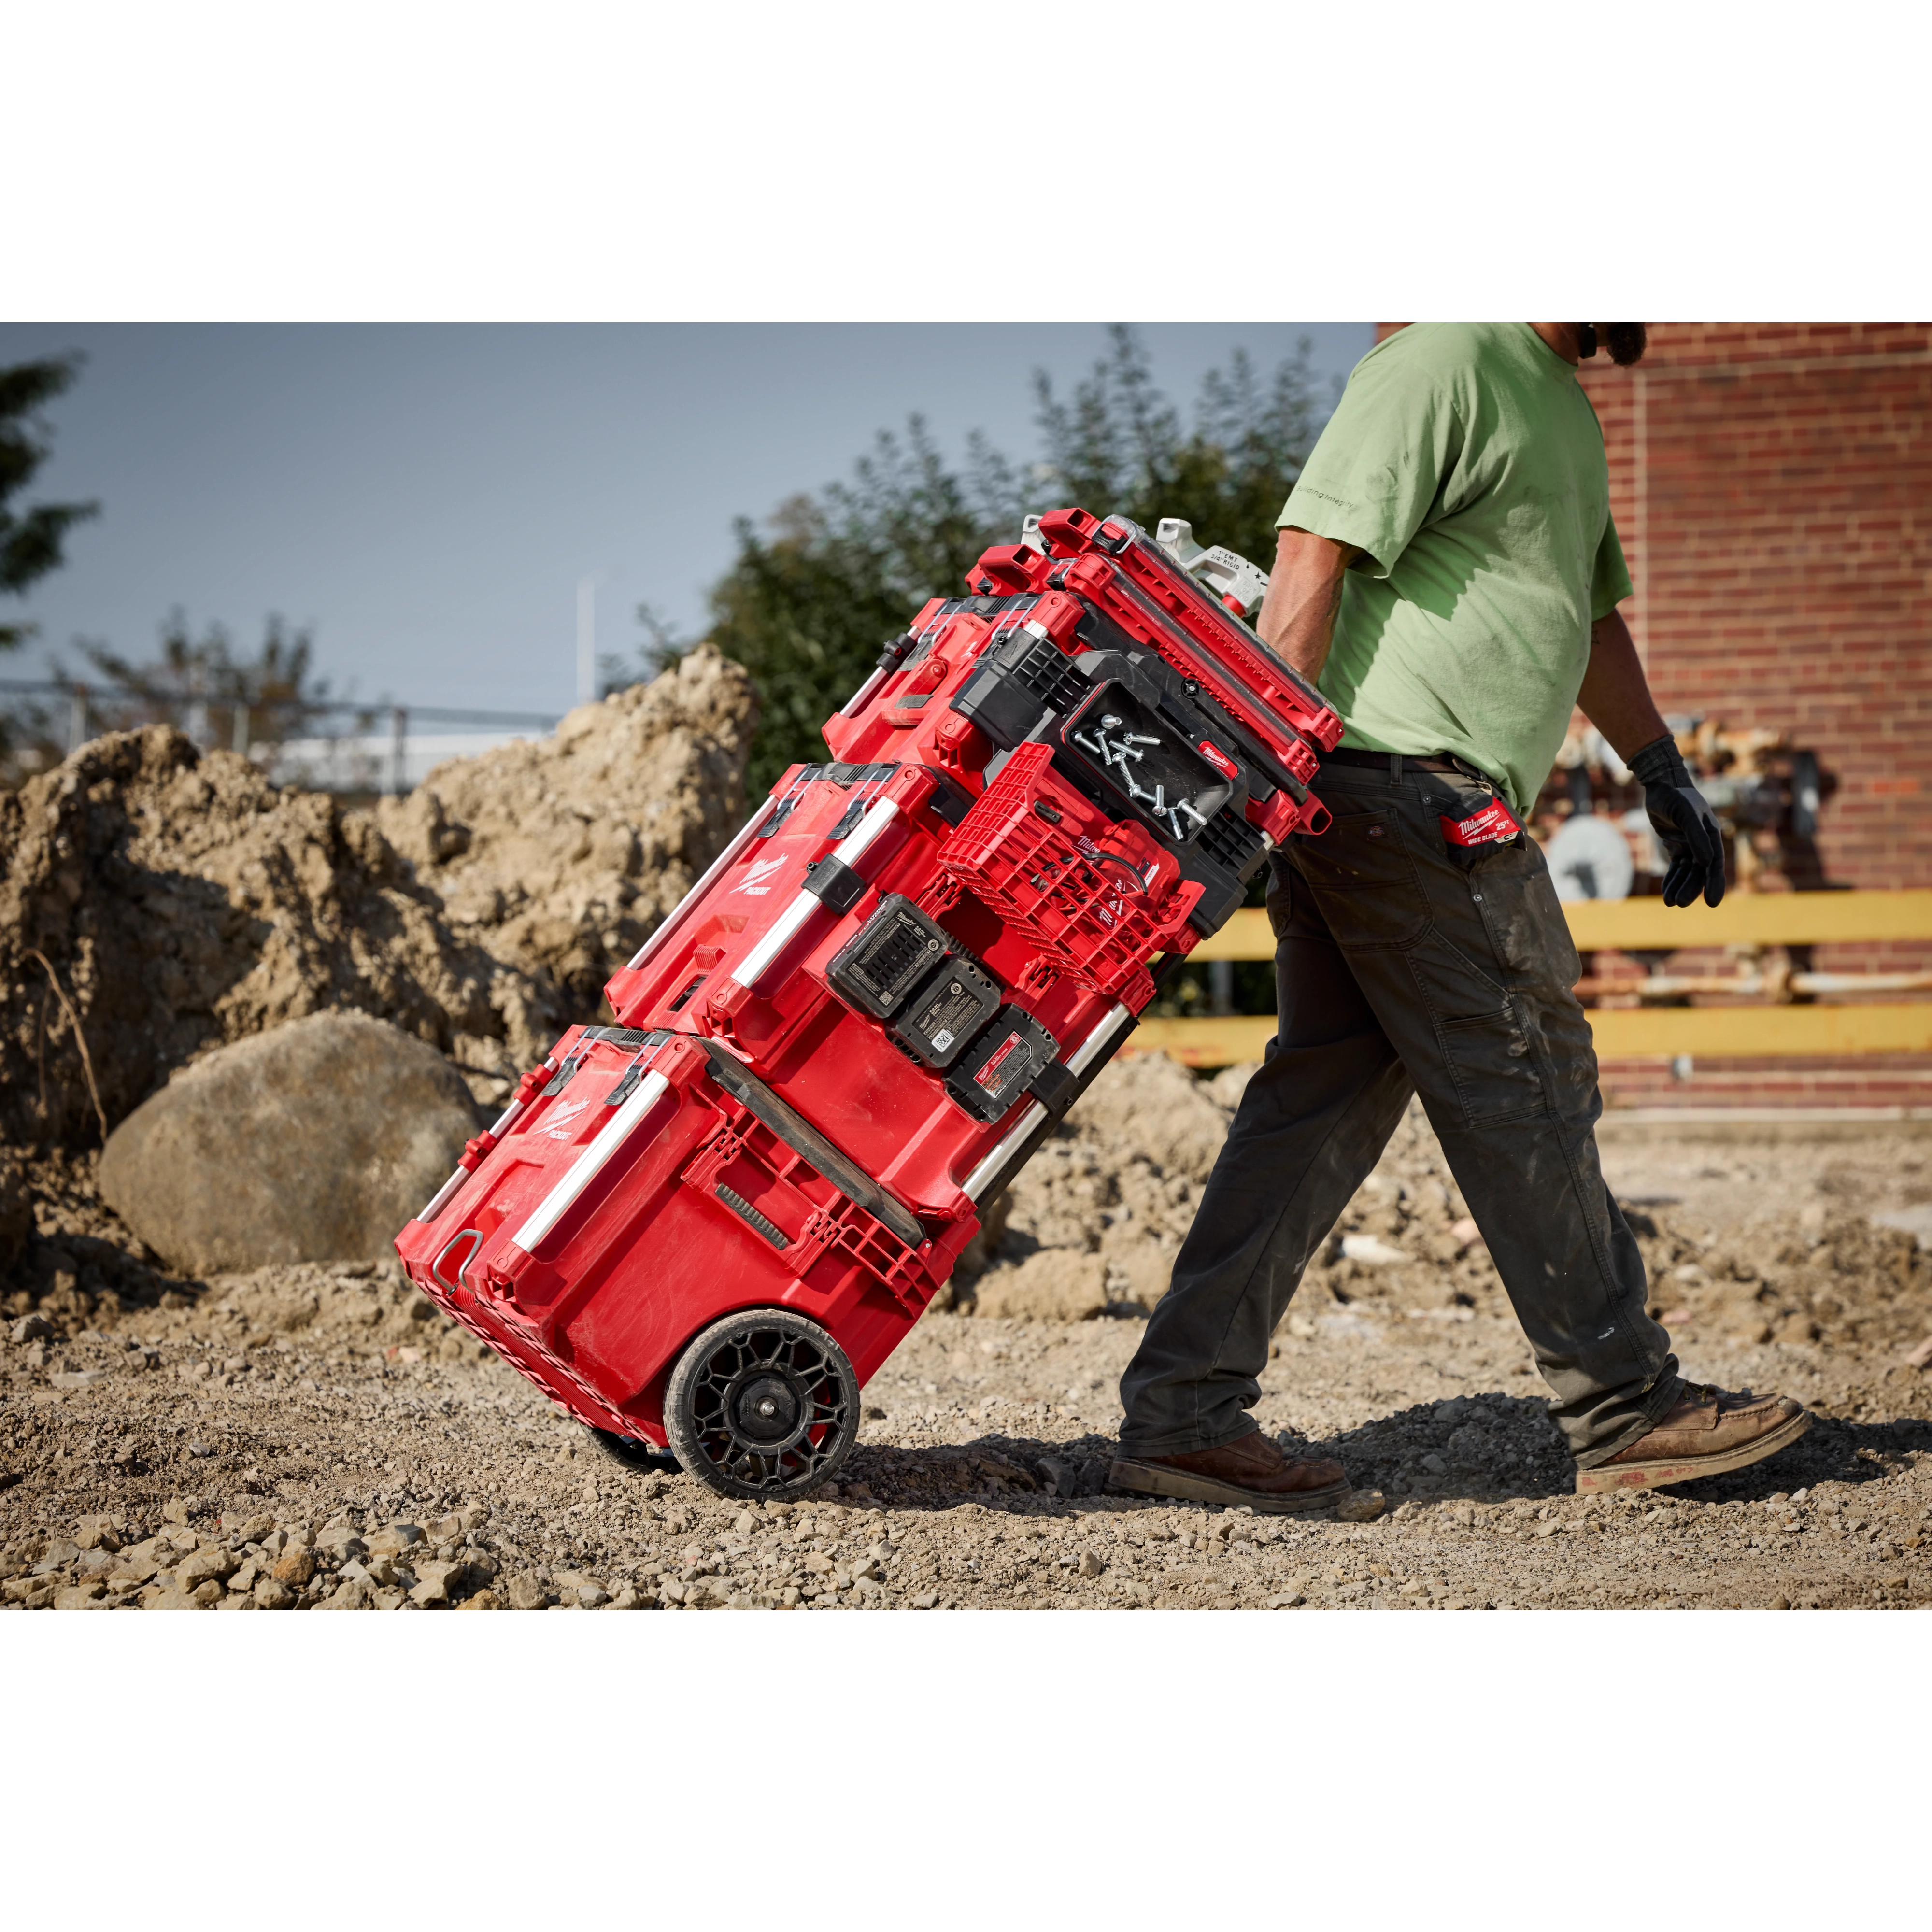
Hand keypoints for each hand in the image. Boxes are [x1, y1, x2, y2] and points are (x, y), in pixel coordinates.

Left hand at [1630, 736, 1724, 907]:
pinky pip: (1676, 867)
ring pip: (1686, 872)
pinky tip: (1666, 894)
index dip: (1713, 883)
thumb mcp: (1685, 813)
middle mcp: (1704, 843)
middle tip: (1679, 904)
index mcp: (1712, 835)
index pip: (1714, 863)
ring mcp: (1690, 845)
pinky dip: (1671, 879)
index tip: (1711, 903)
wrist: (1662, 786)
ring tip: (1670, 903)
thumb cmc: (1676, 797)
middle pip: (1699, 871)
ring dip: (1679, 887)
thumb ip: (1696, 836)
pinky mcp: (1676, 846)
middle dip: (1690, 888)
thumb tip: (1707, 862)